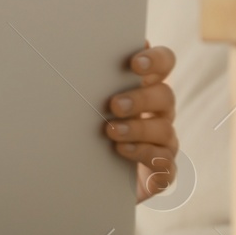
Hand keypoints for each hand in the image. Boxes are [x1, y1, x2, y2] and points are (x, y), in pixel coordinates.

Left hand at [105, 42, 179, 202]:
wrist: (94, 177)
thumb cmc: (91, 129)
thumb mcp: (90, 103)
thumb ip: (92, 81)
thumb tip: (69, 57)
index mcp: (146, 87)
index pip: (164, 63)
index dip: (156, 60)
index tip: (135, 63)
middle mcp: (159, 112)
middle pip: (165, 95)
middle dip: (141, 98)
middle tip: (114, 104)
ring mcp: (164, 140)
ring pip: (164, 129)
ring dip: (138, 128)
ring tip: (111, 131)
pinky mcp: (162, 168)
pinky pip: (164, 160)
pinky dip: (144, 153)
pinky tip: (123, 150)